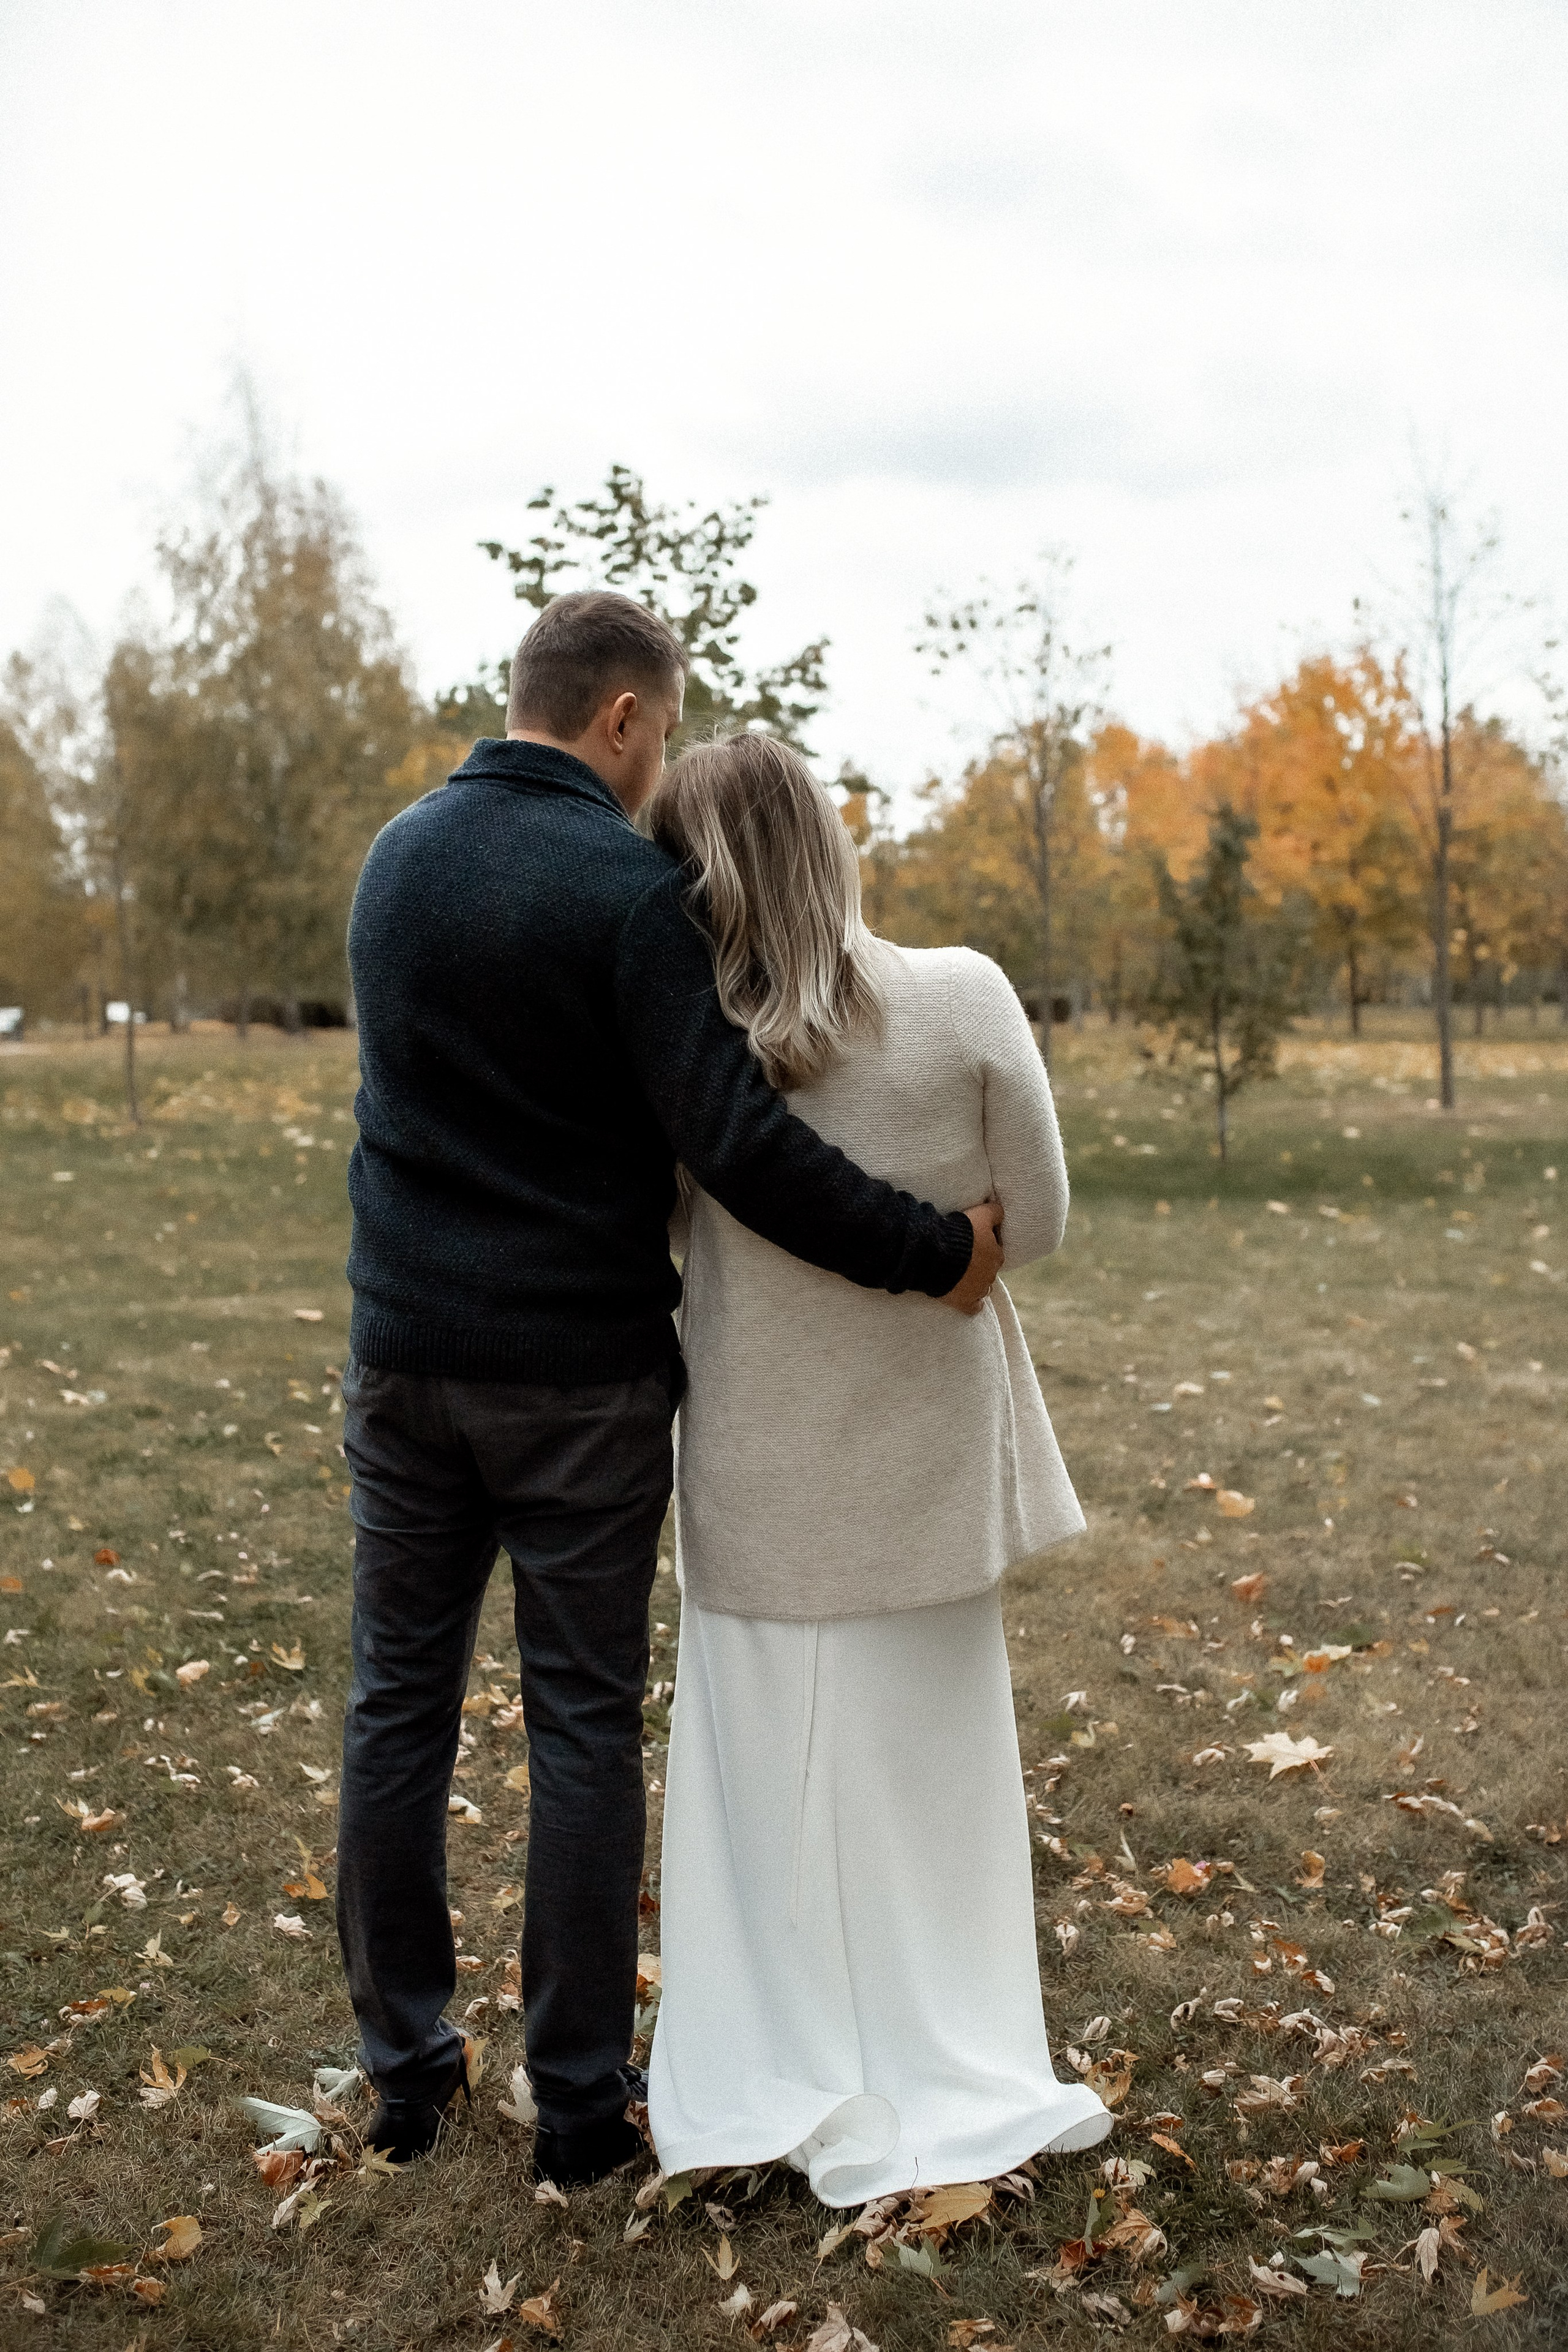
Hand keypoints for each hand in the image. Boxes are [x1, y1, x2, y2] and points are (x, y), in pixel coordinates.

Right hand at [941, 1201, 1003, 1315]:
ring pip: (984, 1287)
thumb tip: (1001, 1211)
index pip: (995, 1250)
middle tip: (963, 1257)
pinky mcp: (966, 1303)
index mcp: (996, 1254)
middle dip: (980, 1264)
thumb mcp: (980, 1214)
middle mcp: (992, 1274)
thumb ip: (995, 1211)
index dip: (984, 1245)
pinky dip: (972, 1304)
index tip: (971, 1242)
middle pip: (989, 1269)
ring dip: (976, 1283)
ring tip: (961, 1275)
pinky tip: (965, 1297)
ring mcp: (979, 1290)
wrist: (937, 1255)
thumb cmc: (960, 1233)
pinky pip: (974, 1307)